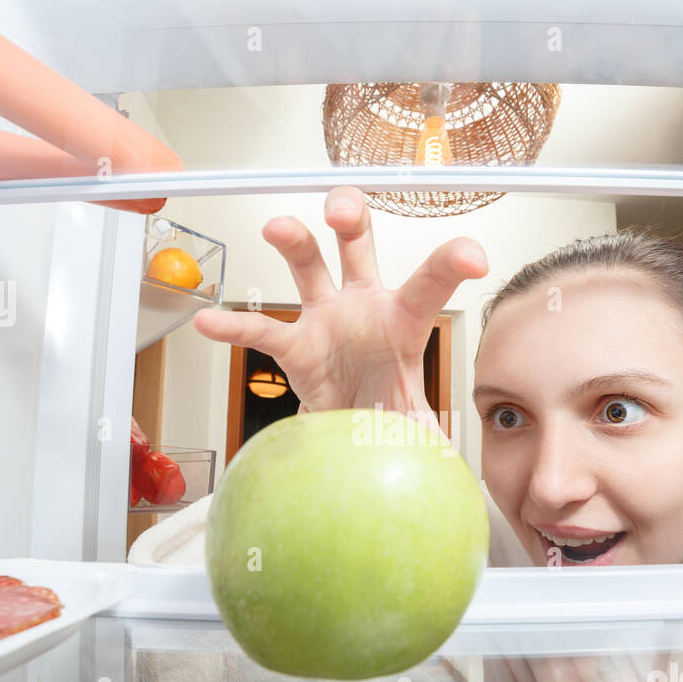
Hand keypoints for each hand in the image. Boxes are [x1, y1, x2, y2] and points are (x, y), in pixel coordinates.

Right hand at [191, 186, 488, 431]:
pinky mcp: (296, 345)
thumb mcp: (418, 427)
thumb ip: (435, 439)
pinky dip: (234, 326)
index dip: (451, 262)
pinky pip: (261, 331)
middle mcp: (363, 305)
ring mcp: (326, 318)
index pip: (430, 282)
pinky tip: (208, 320)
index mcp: (404, 320)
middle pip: (357, 245)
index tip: (474, 255)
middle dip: (350, 217)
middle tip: (340, 210)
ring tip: (276, 228)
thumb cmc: (388, 412)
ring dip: (293, 241)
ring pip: (307, 266)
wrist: (355, 434)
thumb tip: (456, 471)